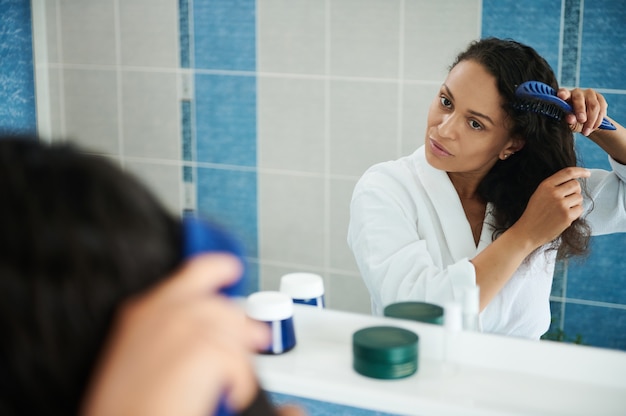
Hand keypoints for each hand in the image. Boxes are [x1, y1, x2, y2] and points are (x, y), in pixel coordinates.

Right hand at [81, 254, 271, 415]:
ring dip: (240, 359)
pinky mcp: (201, 349)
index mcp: (143, 310)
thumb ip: (169, 336)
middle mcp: (162, 311)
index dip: (219, 267)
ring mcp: (182, 326)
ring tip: (232, 382)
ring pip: (235, 331)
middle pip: (223, 305)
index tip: (232, 269)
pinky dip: (241, 382)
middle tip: (253, 341)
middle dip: (240, 327)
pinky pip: (239, 360)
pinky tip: (230, 395)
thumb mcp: (138, 359)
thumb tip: (205, 337)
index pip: (193, 271)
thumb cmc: (128, 405)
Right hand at [514, 167, 590, 247]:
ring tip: (563, 209)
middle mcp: (554, 193)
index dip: (580, 171)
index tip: (587, 173)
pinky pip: (580, 209)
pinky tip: (564, 216)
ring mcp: (561, 205)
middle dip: (575, 191)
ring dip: (575, 203)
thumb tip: (573, 182)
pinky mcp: (567, 216)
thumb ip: (553, 186)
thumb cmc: (534, 213)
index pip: (568, 172)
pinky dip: (575, 212)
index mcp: (545, 185)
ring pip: (579, 197)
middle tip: (568, 199)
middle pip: (576, 185)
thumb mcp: (539, 194)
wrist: (527, 232)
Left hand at [557, 87, 607, 135]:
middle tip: (581, 121)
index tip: (562, 96)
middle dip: (581, 111)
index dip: (563, 93)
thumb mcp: (570, 122)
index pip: (563, 92)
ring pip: (593, 105)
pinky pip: (602, 108)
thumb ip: (570, 120)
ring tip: (586, 131)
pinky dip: (598, 120)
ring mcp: (589, 93)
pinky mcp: (600, 97)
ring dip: (591, 120)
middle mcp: (577, 92)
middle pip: (579, 99)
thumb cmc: (574, 119)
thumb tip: (571, 119)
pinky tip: (593, 127)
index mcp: (565, 96)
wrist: (587, 121)